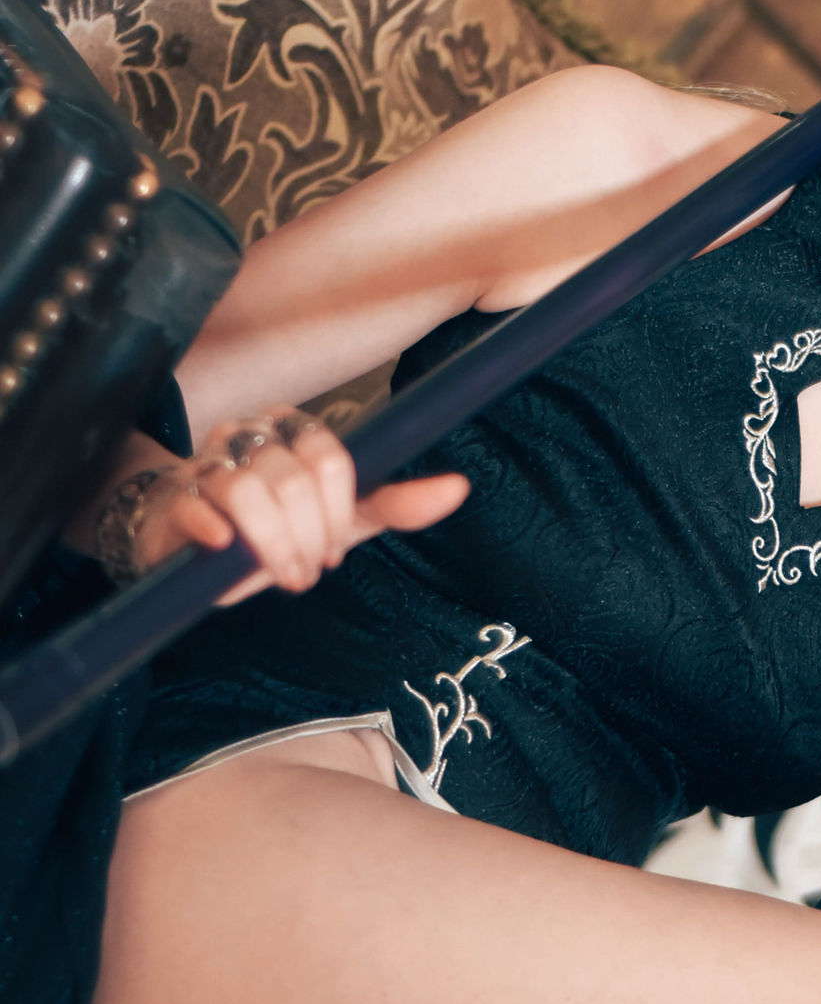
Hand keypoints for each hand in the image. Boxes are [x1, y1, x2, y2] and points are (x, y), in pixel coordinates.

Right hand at [124, 412, 468, 601]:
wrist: (197, 545)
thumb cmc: (276, 526)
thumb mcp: (341, 518)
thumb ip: (395, 503)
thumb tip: (459, 487)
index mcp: (293, 429)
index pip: (331, 460)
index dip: (337, 513)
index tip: (334, 547)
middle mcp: (249, 435)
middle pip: (294, 481)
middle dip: (309, 540)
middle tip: (307, 571)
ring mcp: (207, 462)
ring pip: (249, 492)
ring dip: (273, 548)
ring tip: (280, 573)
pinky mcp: (177, 498)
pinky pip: (198, 505)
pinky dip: (216, 530)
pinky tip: (226, 549)